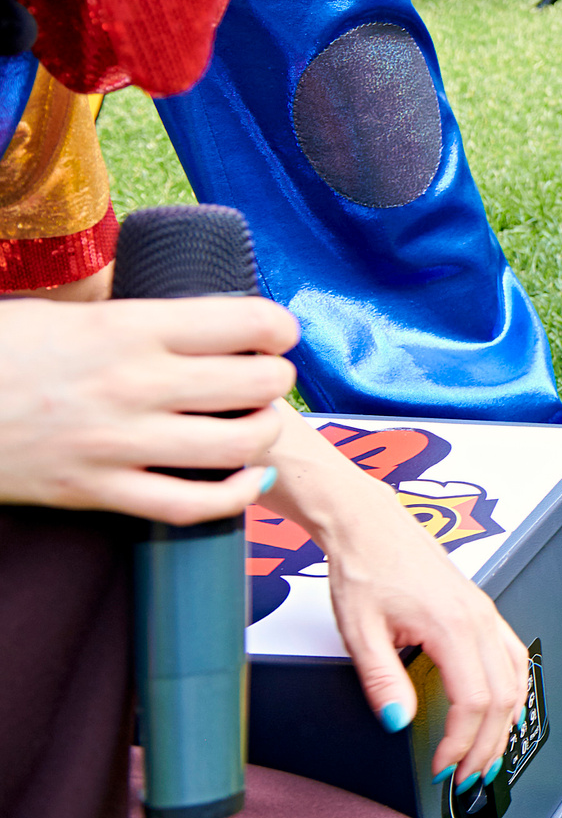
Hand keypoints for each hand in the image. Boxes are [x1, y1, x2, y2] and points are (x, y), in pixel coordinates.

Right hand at [0, 297, 296, 520]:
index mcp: (126, 327)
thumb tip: (197, 312)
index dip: (279, 328)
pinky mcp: (96, 491)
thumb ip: (133, 316)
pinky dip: (236, 494)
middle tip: (264, 377)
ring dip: (264, 432)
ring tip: (255, 422)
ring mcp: (116, 443)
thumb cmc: (0, 352)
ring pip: (238, 445)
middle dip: (274, 378)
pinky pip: (193, 505)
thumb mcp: (64, 313)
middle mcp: (132, 384)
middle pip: (255, 383)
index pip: (246, 322)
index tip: (277, 333)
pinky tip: (249, 478)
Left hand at [319, 474, 527, 786]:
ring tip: (487, 756)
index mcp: (451, 625)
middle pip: (503, 697)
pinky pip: (513, 657)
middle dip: (487, 745)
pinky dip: (512, 693)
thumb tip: (398, 721)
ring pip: (516, 679)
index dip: (460, 741)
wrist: (370, 525)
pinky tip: (502, 711)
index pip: (472, 700)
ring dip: (505, 724)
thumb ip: (382, 680)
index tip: (441, 765)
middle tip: (465, 777)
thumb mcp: (360, 631)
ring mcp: (485, 614)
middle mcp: (478, 620)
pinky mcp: (482, 611)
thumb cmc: (364, 568)